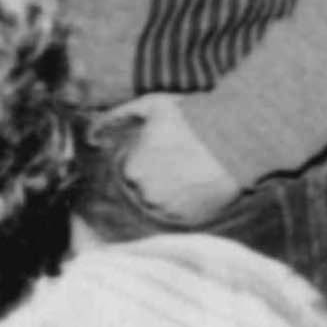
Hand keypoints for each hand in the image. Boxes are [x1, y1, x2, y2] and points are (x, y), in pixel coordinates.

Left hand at [110, 93, 239, 226]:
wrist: (234, 137)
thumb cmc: (191, 119)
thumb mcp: (148, 107)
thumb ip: (115, 118)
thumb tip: (91, 134)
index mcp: (133, 170)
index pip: (130, 171)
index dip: (146, 158)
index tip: (162, 150)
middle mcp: (147, 195)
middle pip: (144, 189)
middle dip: (156, 177)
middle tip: (178, 160)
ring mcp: (171, 210)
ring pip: (161, 204)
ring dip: (169, 192)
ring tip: (189, 172)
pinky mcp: (193, 220)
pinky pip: (181, 215)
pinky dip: (186, 204)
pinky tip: (197, 185)